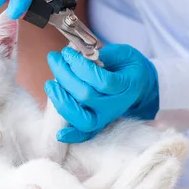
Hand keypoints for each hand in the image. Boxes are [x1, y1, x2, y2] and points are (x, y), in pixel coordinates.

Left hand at [45, 45, 159, 143]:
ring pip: (84, 119)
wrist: (139, 85)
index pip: (101, 80)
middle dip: (65, 76)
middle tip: (54, 59)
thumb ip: (103, 54)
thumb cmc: (126, 66)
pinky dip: (73, 136)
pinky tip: (60, 134)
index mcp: (126, 85)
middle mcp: (116, 105)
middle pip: (86, 96)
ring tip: (49, 84)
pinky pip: (86, 135)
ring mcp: (106, 117)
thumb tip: (78, 53)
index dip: (80, 66)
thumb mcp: (122, 54)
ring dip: (63, 102)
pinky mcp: (98, 124)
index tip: (67, 52)